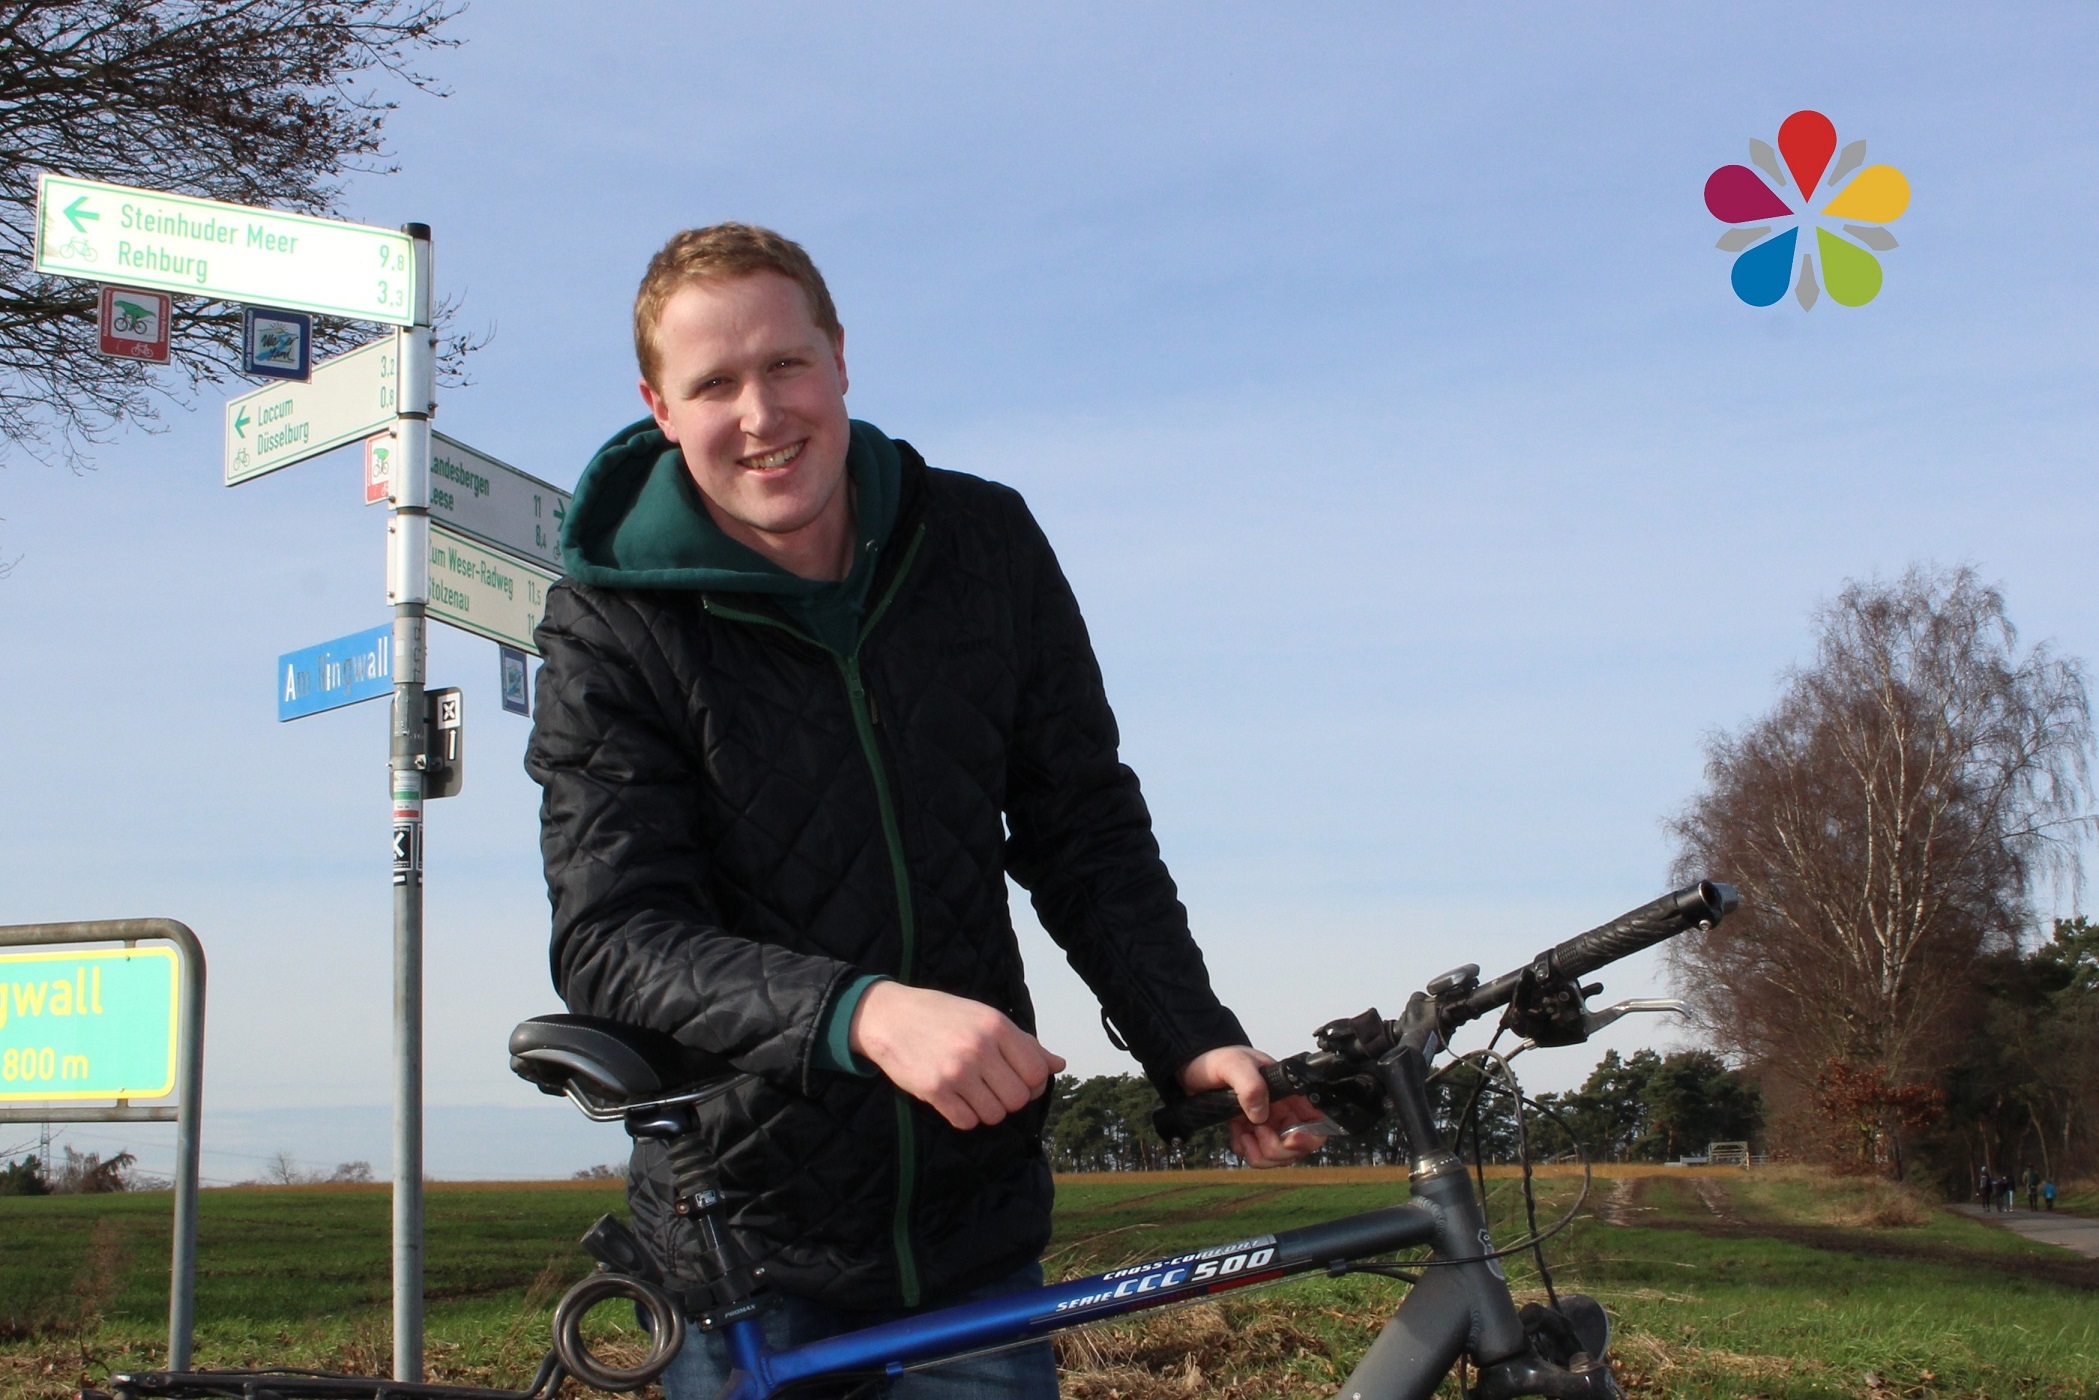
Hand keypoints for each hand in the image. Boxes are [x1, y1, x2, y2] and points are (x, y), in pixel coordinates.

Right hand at [849, 981, 1066, 1130]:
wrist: (889, 1017)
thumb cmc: (942, 1015)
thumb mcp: (986, 1018)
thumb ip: (1023, 1043)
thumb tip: (1058, 1065)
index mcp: (996, 1026)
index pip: (1036, 1072)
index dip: (1033, 1083)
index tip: (1017, 1078)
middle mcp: (979, 1048)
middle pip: (1018, 1098)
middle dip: (1009, 1099)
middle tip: (993, 1087)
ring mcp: (956, 1071)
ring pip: (995, 1114)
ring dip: (987, 1110)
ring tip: (973, 1092)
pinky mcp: (934, 1091)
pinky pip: (966, 1122)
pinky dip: (965, 1116)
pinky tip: (955, 1099)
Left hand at [1178, 1045, 1326, 1168]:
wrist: (1190, 1068)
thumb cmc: (1216, 1059)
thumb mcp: (1233, 1064)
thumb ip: (1250, 1086)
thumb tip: (1260, 1115)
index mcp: (1287, 1092)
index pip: (1317, 1119)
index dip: (1310, 1135)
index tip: (1289, 1138)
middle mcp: (1283, 1110)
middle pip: (1299, 1146)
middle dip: (1279, 1149)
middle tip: (1258, 1133)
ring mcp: (1268, 1124)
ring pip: (1279, 1156)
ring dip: (1261, 1153)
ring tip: (1243, 1135)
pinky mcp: (1252, 1133)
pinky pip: (1259, 1155)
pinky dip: (1247, 1151)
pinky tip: (1236, 1135)